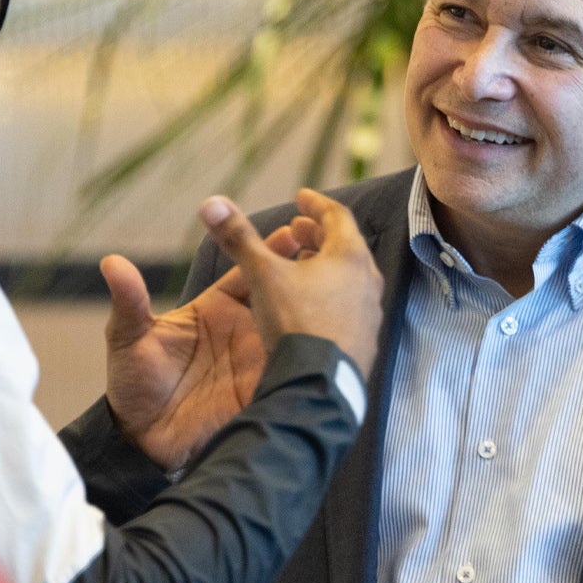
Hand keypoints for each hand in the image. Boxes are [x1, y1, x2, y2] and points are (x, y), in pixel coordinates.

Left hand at [102, 223, 309, 472]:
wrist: (142, 442)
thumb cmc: (132, 386)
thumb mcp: (129, 339)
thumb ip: (129, 301)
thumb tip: (111, 262)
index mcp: (214, 309)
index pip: (248, 272)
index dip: (268, 251)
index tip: (290, 231)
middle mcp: (242, 331)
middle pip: (280, 295)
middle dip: (303, 273)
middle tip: (326, 251)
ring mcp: (257, 360)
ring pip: (293, 329)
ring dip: (314, 311)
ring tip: (339, 289)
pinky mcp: (264, 389)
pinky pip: (293, 369)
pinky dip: (311, 356)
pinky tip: (332, 339)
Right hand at [198, 188, 383, 377]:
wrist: (319, 384)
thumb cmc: (295, 322)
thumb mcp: (262, 275)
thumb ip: (239, 239)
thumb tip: (211, 203)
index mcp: (350, 256)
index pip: (337, 216)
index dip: (315, 204)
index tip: (300, 198)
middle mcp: (368, 281)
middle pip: (345, 247)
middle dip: (318, 235)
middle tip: (297, 230)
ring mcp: (370, 313)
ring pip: (349, 279)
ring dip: (325, 267)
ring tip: (300, 267)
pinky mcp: (365, 340)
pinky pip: (349, 307)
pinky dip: (330, 296)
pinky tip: (310, 308)